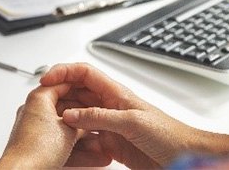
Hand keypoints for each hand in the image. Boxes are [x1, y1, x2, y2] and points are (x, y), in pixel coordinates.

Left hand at [0, 83, 111, 168]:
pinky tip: (93, 157)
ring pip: (65, 130)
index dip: (83, 88)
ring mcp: (36, 130)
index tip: (96, 92)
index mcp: (39, 98)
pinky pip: (61, 144)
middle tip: (101, 120)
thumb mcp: (69, 131)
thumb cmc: (36, 149)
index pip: (63, 84)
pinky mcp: (37, 147)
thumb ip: (82, 121)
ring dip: (84, 139)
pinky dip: (76, 150)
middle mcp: (35, 111)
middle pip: (66, 109)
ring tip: (102, 145)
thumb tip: (90, 120)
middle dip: (86, 119)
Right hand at [41, 63, 228, 167]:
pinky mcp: (112, 144)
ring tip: (51, 129)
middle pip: (77, 94)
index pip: (84, 73)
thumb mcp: (131, 122)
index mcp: (115, 92)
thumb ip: (99, 117)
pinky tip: (69, 148)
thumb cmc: (169, 134)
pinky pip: (87, 140)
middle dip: (59, 98)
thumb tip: (70, 115)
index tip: (45, 79)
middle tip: (42, 108)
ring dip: (66, 122)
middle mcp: (110, 105)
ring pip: (79, 118)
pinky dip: (77, 143)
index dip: (63, 71)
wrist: (185, 157)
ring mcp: (110, 125)